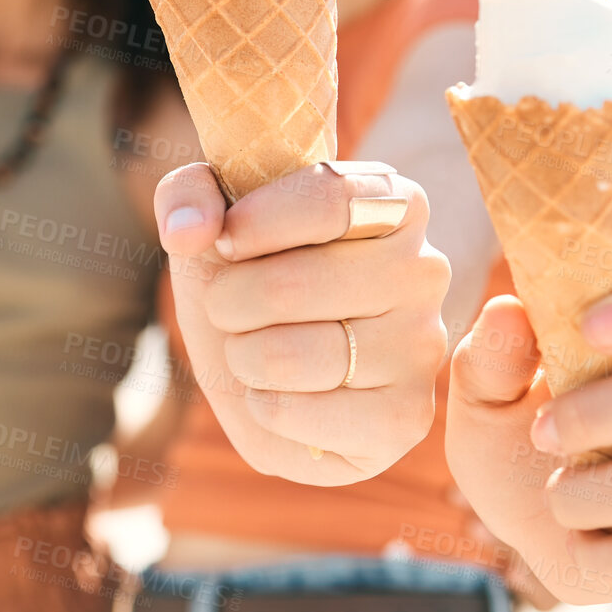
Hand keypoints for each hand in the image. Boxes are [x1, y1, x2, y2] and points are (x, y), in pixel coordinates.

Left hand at [154, 161, 449, 484]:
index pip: (327, 198)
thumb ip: (188, 194)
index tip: (225, 241)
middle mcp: (423, 269)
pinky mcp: (405, 418)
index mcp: (393, 202)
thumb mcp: (215, 216)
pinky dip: (263, 407)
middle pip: (293, 285)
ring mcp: (422, 347)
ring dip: (242, 356)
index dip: (252, 223)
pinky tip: (277, 392)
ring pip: (292, 356)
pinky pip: (301, 415)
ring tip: (252, 349)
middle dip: (229, 301)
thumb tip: (189, 230)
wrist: (279, 354)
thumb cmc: (254, 270)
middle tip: (228, 306)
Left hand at [445, 258, 611, 605]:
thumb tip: (508, 311)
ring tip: (553, 493)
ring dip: (598, 489)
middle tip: (542, 431)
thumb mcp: (482, 391)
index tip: (592, 327)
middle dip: (609, 411)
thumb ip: (492, 355)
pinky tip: (573, 539)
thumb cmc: (510, 428)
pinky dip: (608, 552)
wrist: (520, 514)